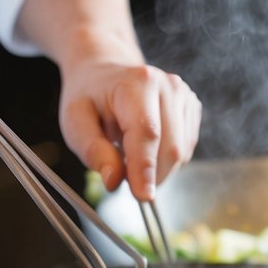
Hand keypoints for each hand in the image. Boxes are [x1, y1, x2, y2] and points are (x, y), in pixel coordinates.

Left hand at [16, 0, 201, 201]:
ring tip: (129, 153)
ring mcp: (184, 96)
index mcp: (138, 83)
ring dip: (156, 169)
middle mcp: (169, 86)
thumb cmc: (89, 96)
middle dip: (149, 175)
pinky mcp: (192, 109)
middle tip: (122, 176)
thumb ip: (92, 150)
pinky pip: (185, 150)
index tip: (143, 196)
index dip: (145, 168)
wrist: (105, 70)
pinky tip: (146, 147)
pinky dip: (165, 160)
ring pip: (181, 154)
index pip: (147, 133)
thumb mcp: (75, 121)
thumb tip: (114, 179)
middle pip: (170, 148)